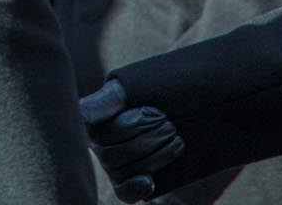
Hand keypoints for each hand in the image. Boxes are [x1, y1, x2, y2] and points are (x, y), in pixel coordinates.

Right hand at [82, 78, 184, 202]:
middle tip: (171, 124)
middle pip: (108, 151)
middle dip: (146, 137)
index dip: (123, 123)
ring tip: (176, 140)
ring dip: (154, 156)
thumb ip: (110, 98)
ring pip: (119, 170)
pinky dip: (135, 188)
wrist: (199, 116)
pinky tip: (149, 181)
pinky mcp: (130, 183)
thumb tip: (81, 115)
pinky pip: (123, 192)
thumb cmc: (168, 97)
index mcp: (96, 114)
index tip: (150, 112)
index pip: (89, 121)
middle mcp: (98, 141)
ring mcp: (113, 164)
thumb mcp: (139, 89)